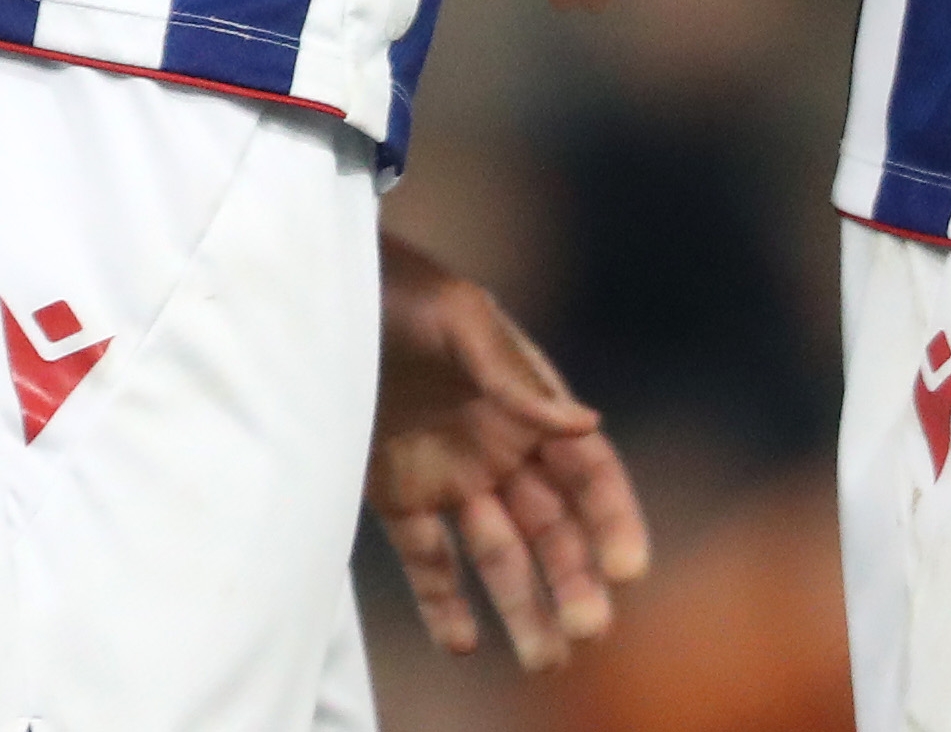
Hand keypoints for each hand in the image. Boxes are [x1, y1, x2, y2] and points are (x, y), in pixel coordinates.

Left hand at [368, 230, 650, 669]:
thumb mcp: (462, 321)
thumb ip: (516, 380)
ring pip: (499, 555)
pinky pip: (428, 558)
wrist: (320, 295)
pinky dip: (443, 601)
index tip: (630, 570)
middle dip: (575, 580)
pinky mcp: (397, 494)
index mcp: (530, 405)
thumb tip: (584, 425)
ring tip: (542, 659)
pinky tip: (461, 642)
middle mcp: (500, 448)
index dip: (615, 520)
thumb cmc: (405, 291)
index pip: (590, 472)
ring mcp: (450, 476)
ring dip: (522, 606)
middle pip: (552, 529)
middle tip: (587, 631)